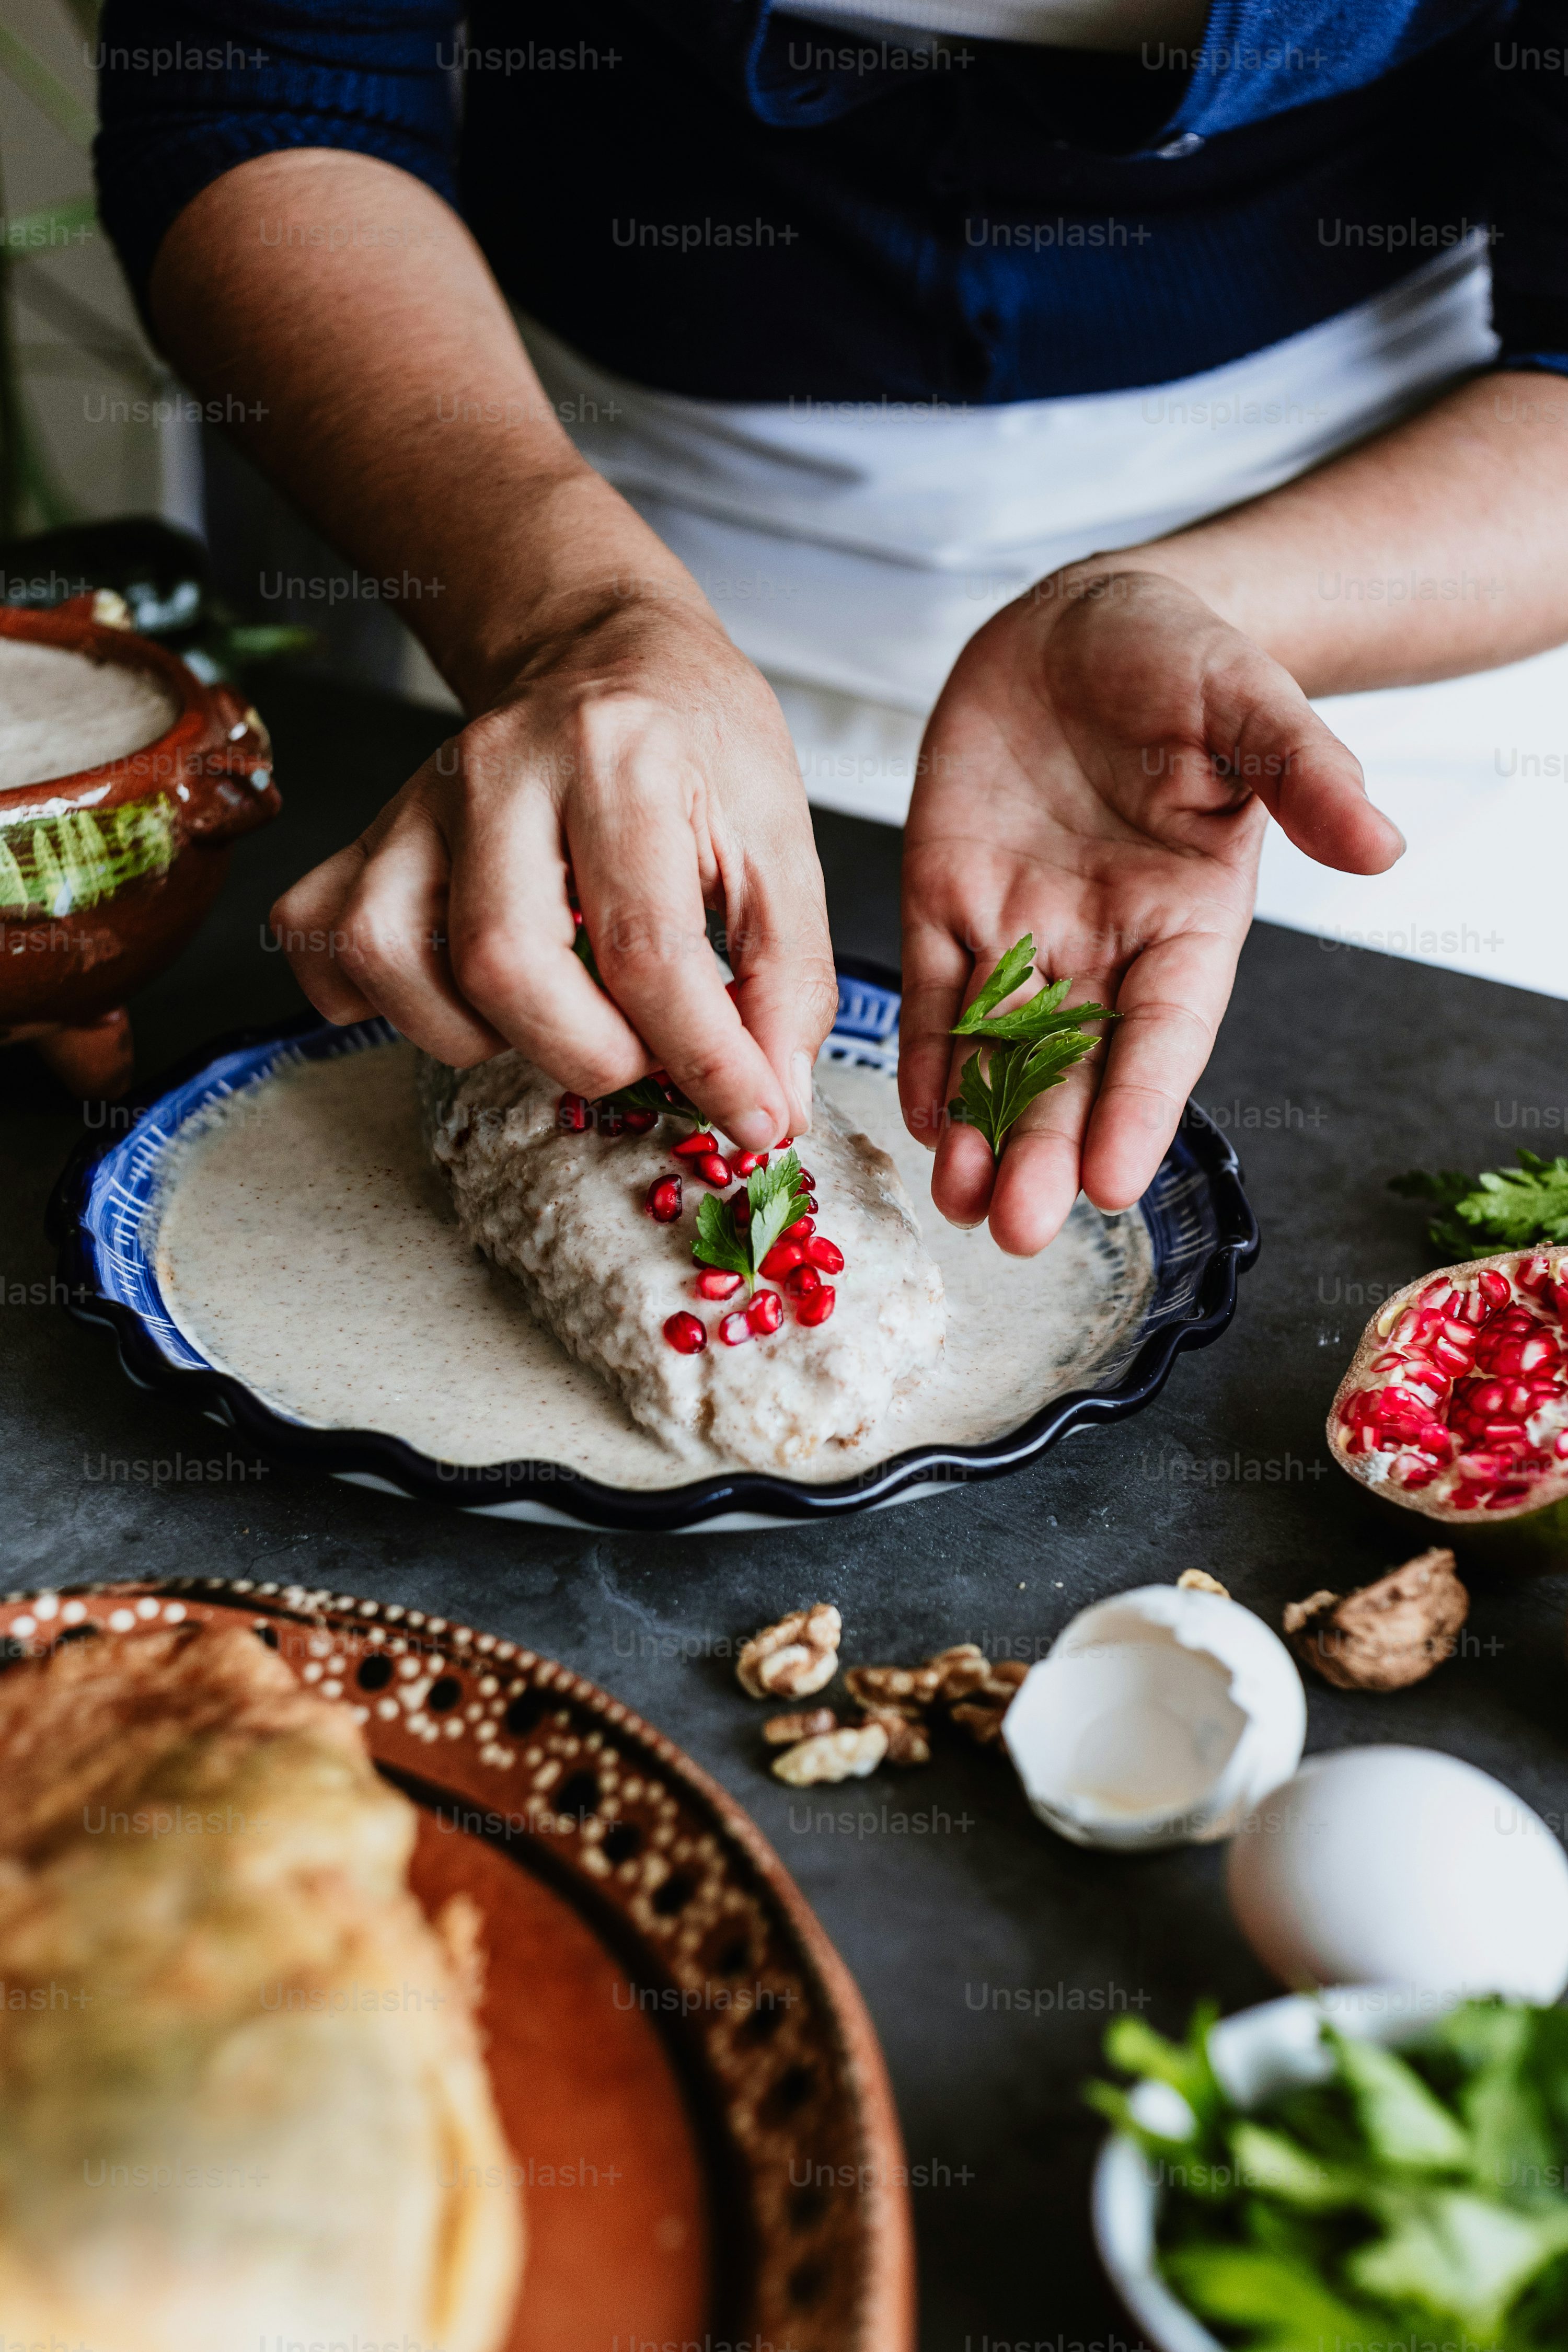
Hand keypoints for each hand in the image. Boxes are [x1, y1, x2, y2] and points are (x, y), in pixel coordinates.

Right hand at [271, 587, 835, 1153]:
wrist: (604, 651)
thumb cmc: (693, 741)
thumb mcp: (780, 838)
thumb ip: (788, 975)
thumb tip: (771, 1105)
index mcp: (620, 757)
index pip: (647, 948)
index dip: (706, 1060)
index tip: (752, 1117)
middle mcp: (499, 771)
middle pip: (504, 964)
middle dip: (587, 1055)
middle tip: (642, 1053)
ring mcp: (416, 802)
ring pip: (389, 956)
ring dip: (474, 1035)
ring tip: (550, 1016)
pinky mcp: (369, 834)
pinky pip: (319, 938)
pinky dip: (369, 998)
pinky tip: (451, 995)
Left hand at [899, 567, 1404, 1253]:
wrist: (1084, 621)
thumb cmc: (1181, 660)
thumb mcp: (1251, 699)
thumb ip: (1307, 772)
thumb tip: (1380, 844)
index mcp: (1187, 919)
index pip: (1164, 1032)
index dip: (1138, 1107)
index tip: (1112, 1181)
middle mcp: (1105, 946)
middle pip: (1075, 1069)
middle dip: (1045, 1150)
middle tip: (1015, 1228)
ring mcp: (1023, 929)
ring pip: (999, 1052)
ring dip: (980, 1129)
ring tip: (959, 1201)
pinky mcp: (948, 901)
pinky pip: (936, 996)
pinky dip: (928, 1059)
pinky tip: (920, 1121)